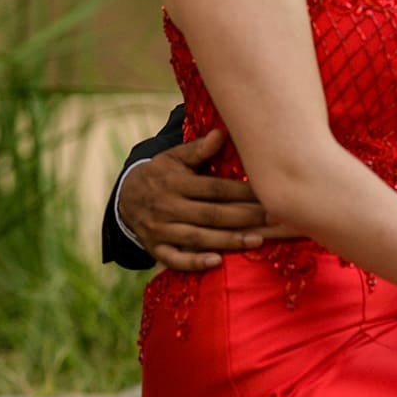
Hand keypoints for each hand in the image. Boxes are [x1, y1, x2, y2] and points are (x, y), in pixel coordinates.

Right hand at [118, 129, 269, 272]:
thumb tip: (221, 134)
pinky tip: (217, 262)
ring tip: (257, 240)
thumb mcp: (173, 158)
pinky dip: (194, 262)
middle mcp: (167, 206)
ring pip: (198, 237)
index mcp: (174, 182)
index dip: (241, 192)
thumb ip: (197, 149)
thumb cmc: (161, 174)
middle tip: (272, 218)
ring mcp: (160, 229)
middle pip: (210, 214)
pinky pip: (175, 259)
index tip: (266, 193)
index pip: (214, 188)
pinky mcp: (155, 248)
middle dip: (243, 217)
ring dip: (228, 241)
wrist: (124, 197)